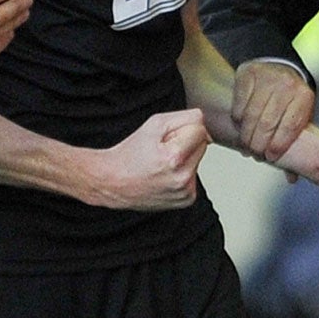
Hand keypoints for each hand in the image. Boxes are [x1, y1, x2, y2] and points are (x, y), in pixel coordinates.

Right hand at [86, 108, 209, 209]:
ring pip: (198, 161)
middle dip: (185, 142)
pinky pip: (194, 176)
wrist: (113, 181)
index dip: (181, 129)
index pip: (200, 129)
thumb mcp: (155, 124)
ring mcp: (185, 192)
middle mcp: (183, 178)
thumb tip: (205, 128)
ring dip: (185, 158)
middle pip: (202, 145)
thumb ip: (186, 118)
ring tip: (161, 164)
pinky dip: (183, 173)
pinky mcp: (186, 199)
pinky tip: (165, 175)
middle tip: (162, 150)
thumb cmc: (130, 154)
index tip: (165, 138)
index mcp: (175, 157)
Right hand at [231, 61, 315, 162]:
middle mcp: (286, 86)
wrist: (278, 65)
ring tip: (246, 145)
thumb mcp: (300, 115)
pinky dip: (238, 120)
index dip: (278, 146)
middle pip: (267, 124)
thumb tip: (292, 177)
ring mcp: (266, 78)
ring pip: (251, 116)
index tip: (270, 157)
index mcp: (304, 97)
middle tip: (256, 154)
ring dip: (246, 135)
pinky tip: (241, 126)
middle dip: (259, 144)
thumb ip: (297, 143)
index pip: (290, 127)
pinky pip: (239, 105)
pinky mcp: (248, 75)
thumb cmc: (290, 98)